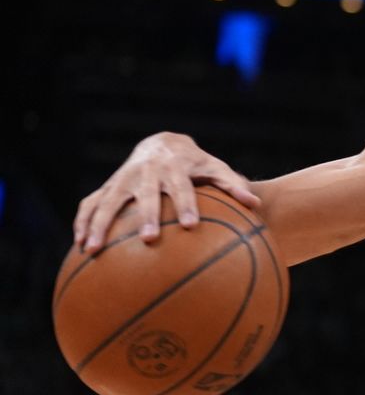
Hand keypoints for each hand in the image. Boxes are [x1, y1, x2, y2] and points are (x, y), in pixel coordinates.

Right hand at [74, 132, 258, 253]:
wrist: (162, 143)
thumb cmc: (195, 164)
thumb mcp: (216, 168)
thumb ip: (233, 185)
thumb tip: (256, 204)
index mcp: (174, 169)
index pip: (181, 188)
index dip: (186, 205)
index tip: (191, 226)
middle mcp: (146, 173)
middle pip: (144, 195)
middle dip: (144, 216)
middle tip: (147, 240)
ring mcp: (122, 179)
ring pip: (107, 201)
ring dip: (99, 225)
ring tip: (93, 250)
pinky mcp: (106, 187)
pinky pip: (89, 205)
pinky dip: (82, 223)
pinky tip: (79, 246)